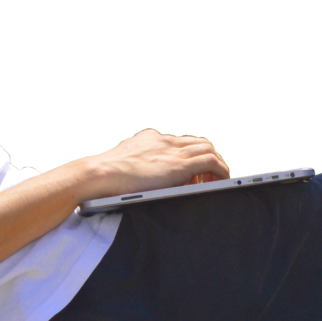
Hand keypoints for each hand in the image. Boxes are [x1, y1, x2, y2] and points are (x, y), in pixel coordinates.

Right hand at [83, 128, 229, 198]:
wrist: (100, 174)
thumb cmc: (104, 176)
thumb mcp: (121, 165)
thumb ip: (133, 166)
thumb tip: (135, 179)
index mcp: (150, 139)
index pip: (178, 142)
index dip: (187, 155)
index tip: (190, 171)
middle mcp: (164, 141)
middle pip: (197, 142)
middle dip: (206, 157)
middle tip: (208, 176)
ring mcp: (172, 151)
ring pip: (207, 149)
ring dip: (216, 164)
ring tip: (216, 181)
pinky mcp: (180, 164)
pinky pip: (211, 162)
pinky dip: (220, 170)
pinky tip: (221, 181)